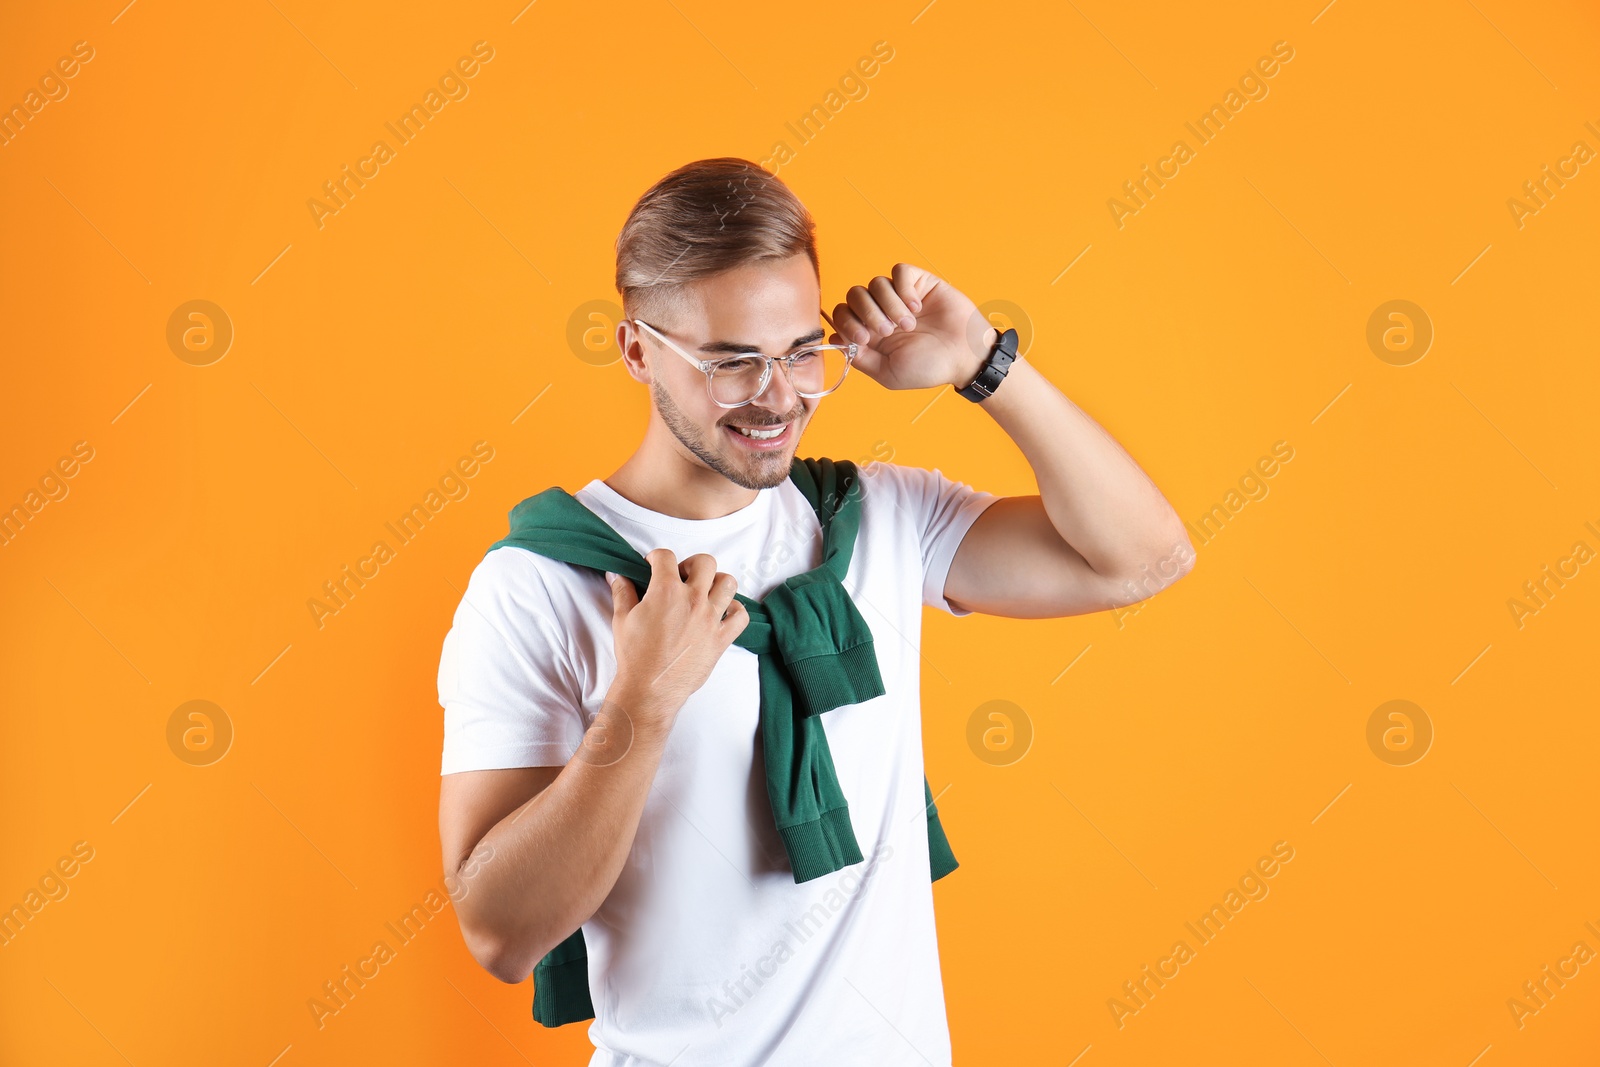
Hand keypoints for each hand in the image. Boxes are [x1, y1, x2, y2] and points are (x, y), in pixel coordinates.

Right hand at [607, 549, 747, 732]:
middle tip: (682, 575)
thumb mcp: (622, 619)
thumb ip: (622, 592)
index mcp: (666, 591)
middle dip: (691, 564)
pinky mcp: (721, 638)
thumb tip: (617, 576)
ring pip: (728, 583)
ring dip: (717, 582)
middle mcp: (693, 600)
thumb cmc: (635, 656)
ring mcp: (710, 619)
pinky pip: (741, 616)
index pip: (666, 557)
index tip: (654, 564)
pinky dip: (735, 610)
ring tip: (705, 590)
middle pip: (705, 562)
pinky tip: (722, 612)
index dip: (657, 557)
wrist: (651, 688)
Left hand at [828, 263, 997, 390]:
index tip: (862, 337)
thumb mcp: (888, 373)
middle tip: (886, 332)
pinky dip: (903, 289)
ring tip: (908, 324)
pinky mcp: (918, 282)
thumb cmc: (929, 368)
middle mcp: (882, 311)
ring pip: (876, 283)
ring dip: (889, 305)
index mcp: (870, 332)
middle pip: (854, 295)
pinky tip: (916, 307)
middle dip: (866, 314)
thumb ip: (860, 358)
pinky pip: (899, 271)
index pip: (842, 314)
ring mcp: (899, 295)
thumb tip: (834, 339)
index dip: (846, 322)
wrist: (965, 356)